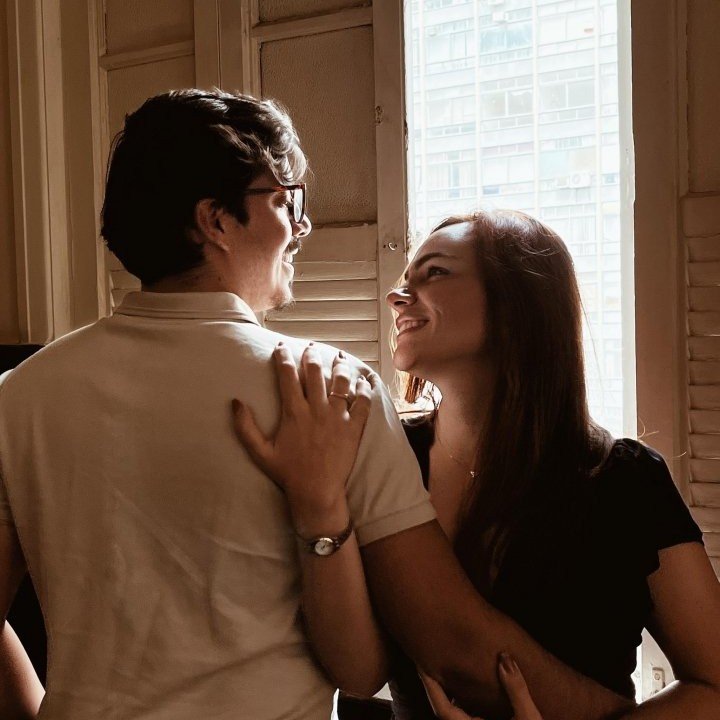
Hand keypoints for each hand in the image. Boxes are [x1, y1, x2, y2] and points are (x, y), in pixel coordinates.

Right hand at [231, 343, 371, 535]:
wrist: (317, 492)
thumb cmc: (288, 473)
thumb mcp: (260, 452)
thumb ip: (245, 427)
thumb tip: (235, 402)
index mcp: (294, 412)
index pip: (287, 376)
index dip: (283, 358)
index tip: (281, 347)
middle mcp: (317, 410)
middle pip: (315, 372)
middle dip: (311, 355)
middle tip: (309, 348)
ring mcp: (338, 417)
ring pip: (341, 382)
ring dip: (339, 366)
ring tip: (337, 356)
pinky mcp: (355, 428)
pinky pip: (363, 402)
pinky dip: (363, 388)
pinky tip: (362, 380)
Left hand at [421, 653, 542, 719]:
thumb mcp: (528, 719)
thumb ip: (516, 689)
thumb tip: (504, 657)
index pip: (442, 709)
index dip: (430, 686)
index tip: (422, 664)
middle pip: (443, 712)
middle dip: (434, 688)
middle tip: (430, 661)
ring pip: (452, 717)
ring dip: (446, 697)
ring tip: (444, 670)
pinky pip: (462, 719)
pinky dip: (458, 705)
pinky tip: (464, 691)